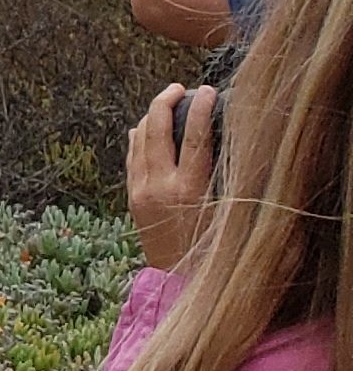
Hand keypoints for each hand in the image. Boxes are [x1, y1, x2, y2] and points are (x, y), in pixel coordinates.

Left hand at [127, 82, 218, 270]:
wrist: (178, 282)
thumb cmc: (214, 251)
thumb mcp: (229, 217)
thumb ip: (230, 183)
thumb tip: (240, 150)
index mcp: (189, 191)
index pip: (196, 138)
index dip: (201, 109)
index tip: (209, 90)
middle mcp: (159, 186)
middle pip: (157, 129)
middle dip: (165, 101)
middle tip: (179, 87)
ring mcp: (141, 190)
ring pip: (139, 139)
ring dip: (150, 116)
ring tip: (166, 102)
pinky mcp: (131, 197)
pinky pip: (131, 156)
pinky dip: (139, 137)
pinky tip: (146, 128)